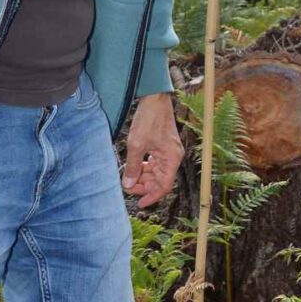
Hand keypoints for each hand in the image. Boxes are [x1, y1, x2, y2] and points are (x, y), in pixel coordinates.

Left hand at [122, 93, 183, 208]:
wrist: (154, 98)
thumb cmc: (149, 119)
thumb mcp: (136, 145)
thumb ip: (133, 167)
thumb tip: (128, 185)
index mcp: (172, 159)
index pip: (164, 186)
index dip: (152, 196)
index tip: (139, 203)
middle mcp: (173, 157)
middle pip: (160, 180)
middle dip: (144, 185)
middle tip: (127, 186)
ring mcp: (169, 152)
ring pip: (156, 172)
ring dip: (143, 176)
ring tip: (128, 176)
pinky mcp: (163, 146)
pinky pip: (155, 163)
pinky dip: (144, 167)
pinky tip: (134, 166)